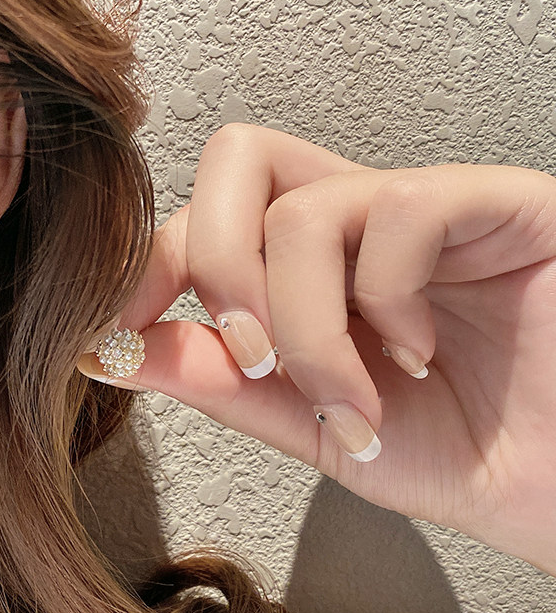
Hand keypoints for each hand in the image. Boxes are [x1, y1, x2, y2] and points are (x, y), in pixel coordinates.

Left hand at [77, 124, 555, 576]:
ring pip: (304, 208)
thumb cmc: (455, 452)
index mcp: (310, 269)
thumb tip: (119, 351)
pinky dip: (387, 302)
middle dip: (216, 264)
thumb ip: (221, 383)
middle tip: (251, 353)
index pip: (206, 217)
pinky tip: (420, 351)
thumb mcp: (311, 425)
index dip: (149, 264)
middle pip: (238, 159)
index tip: (120, 331)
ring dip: (306, 323)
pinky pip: (400, 211)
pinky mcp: (493, 205)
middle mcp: (358, 225)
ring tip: (351, 393)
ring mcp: (423, 209)